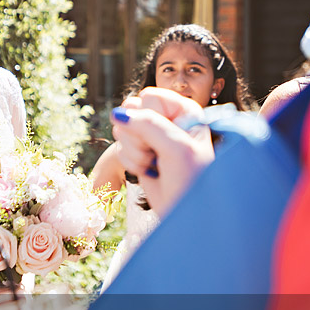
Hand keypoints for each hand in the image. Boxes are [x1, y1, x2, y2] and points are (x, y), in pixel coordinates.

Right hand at [112, 87, 214, 215]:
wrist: (184, 212)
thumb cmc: (190, 180)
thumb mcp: (176, 148)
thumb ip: (149, 125)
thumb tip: (118, 113)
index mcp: (183, 110)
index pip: (149, 96)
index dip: (148, 116)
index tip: (162, 138)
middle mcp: (167, 119)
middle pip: (131, 110)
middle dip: (138, 136)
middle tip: (156, 152)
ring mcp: (151, 136)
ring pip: (122, 129)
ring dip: (134, 151)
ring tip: (155, 163)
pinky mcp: (139, 152)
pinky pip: (120, 147)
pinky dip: (131, 162)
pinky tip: (149, 171)